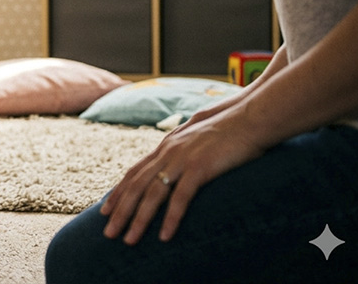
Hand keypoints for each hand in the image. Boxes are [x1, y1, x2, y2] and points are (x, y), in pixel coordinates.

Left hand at [99, 112, 264, 244]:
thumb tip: (176, 158)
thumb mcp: (198, 136)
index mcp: (166, 146)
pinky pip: (181, 198)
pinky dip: (170, 218)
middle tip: (108, 234)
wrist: (252, 116)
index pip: (134, 172)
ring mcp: (182, 159)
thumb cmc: (231, 127)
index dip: (118, 192)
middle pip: (136, 186)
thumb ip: (184, 148)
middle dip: (120, 212)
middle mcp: (168, 152)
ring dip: (138, 219)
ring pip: (152, 194)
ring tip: (129, 240)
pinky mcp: (201, 167)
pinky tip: (164, 236)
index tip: (105, 211)